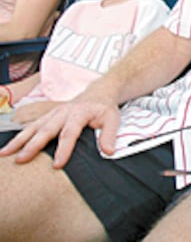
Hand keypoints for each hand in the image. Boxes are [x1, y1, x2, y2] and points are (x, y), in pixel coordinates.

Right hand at [0, 97, 120, 167]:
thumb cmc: (104, 109)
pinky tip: (8, 149)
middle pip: (46, 130)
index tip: (57, 164)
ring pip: (33, 127)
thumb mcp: (113, 119)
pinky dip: (18, 137)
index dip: (64, 149)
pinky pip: (30, 127)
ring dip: (19, 141)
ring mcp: (52, 114)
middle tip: (22, 160)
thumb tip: (109, 151)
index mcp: (79, 113)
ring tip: (5, 154)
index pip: (70, 133)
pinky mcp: (46, 117)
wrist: (98, 94)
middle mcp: (63, 112)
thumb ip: (110, 135)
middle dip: (33, 145)